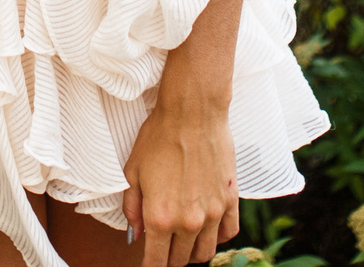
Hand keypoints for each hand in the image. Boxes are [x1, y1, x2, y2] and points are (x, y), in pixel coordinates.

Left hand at [120, 93, 239, 266]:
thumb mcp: (133, 171)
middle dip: (169, 259)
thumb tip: (136, 233)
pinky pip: (228, 233)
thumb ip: (132, 208)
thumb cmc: (159, 136)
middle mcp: (188, 222)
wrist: (192, 112)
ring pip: (206, 253)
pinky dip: (217, 237)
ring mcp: (213, 213)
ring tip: (184, 242)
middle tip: (163, 249)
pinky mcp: (230, 200)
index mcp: (160, 218)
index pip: (156, 262)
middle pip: (181, 260)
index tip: (148, 265)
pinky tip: (208, 228)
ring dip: (193, 253)